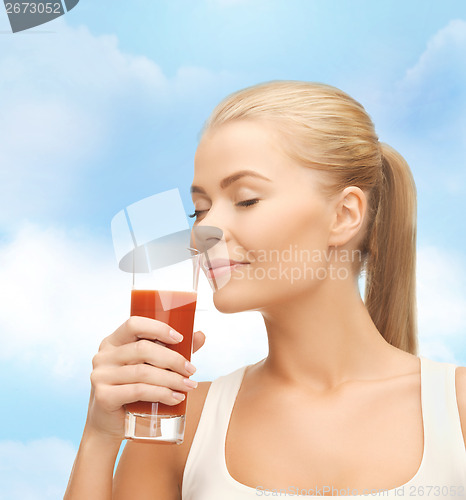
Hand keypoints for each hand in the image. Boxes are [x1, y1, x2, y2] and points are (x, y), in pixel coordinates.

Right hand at [84, 317, 205, 440]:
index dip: (158, 328)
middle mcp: (103, 355)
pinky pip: (138, 390)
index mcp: (113, 341)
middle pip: (142, 349)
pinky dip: (161, 393)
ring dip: (171, 379)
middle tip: (191, 370)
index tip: (180, 338)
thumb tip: (200, 335)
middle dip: (172, 359)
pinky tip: (175, 397)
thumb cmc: (133, 390)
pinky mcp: (104, 396)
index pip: (133, 324)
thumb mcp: (150, 366)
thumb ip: (172, 350)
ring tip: (188, 386)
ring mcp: (101, 376)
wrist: (111, 424)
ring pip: (143, 372)